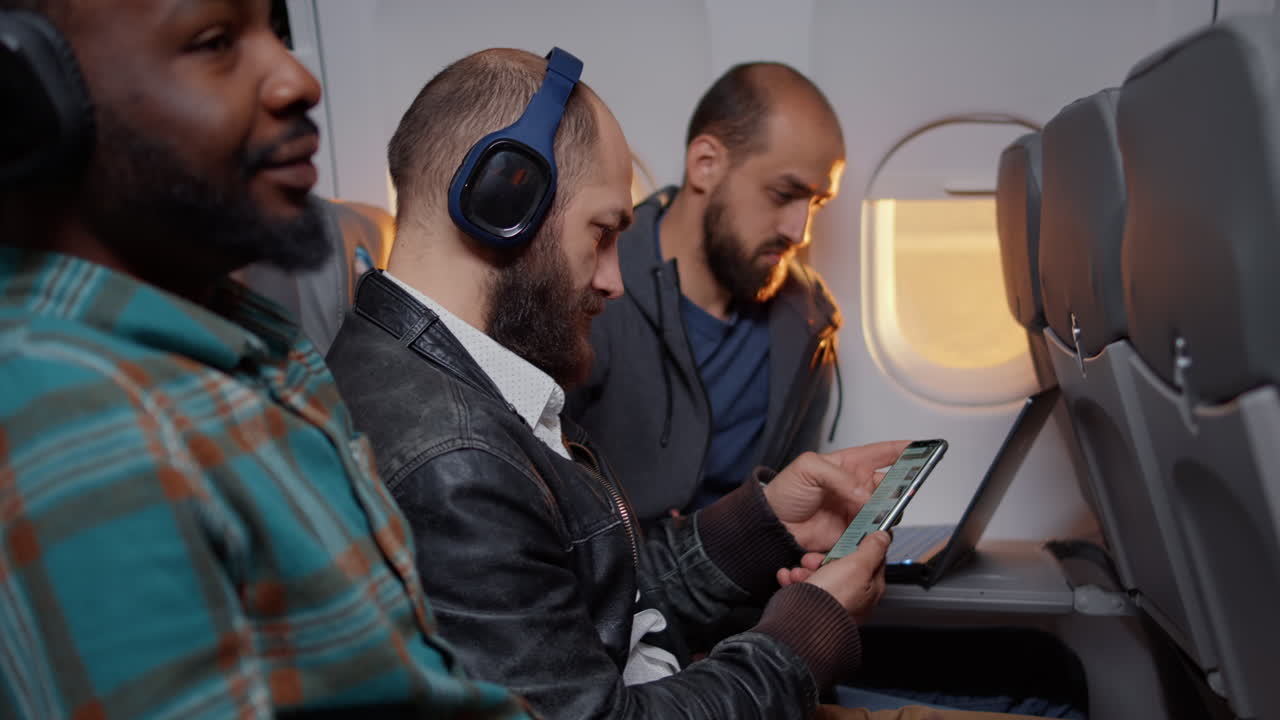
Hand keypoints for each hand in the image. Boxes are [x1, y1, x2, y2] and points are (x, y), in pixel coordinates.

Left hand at [763, 441, 907, 550]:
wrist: (772, 524)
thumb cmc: (785, 491)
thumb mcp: (808, 468)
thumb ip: (838, 476)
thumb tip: (864, 494)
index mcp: (849, 464)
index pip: (883, 453)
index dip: (904, 450)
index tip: (924, 448)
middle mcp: (857, 486)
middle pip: (892, 485)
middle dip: (903, 486)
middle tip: (906, 490)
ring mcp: (856, 510)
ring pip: (886, 510)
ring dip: (888, 511)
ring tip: (881, 513)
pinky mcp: (852, 532)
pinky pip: (872, 532)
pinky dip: (875, 532)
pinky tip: (869, 530)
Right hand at [778, 531, 889, 622]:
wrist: (803, 625)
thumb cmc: (833, 600)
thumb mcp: (857, 566)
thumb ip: (872, 548)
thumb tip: (884, 536)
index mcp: (870, 588)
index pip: (870, 558)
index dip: (857, 544)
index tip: (846, 536)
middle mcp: (852, 597)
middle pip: (840, 565)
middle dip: (823, 558)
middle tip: (814, 559)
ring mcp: (831, 602)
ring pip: (818, 575)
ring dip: (804, 569)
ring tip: (798, 573)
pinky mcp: (811, 607)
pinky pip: (801, 587)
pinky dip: (792, 580)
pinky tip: (789, 578)